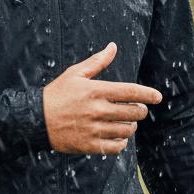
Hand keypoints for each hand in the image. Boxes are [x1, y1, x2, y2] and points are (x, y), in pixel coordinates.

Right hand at [43, 42, 162, 154]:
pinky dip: (122, 142)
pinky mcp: (89, 145)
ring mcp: (94, 129)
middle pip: (133, 112)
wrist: (36, 119)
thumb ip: (97, 61)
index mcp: (96, 90)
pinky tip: (118, 136)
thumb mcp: (75, 73)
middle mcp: (97, 110)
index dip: (148, 94)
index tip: (158, 97)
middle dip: (140, 110)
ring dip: (131, 126)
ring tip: (127, 122)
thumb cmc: (57, 94)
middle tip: (137, 109)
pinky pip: (116, 147)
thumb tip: (113, 46)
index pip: (131, 92)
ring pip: (127, 130)